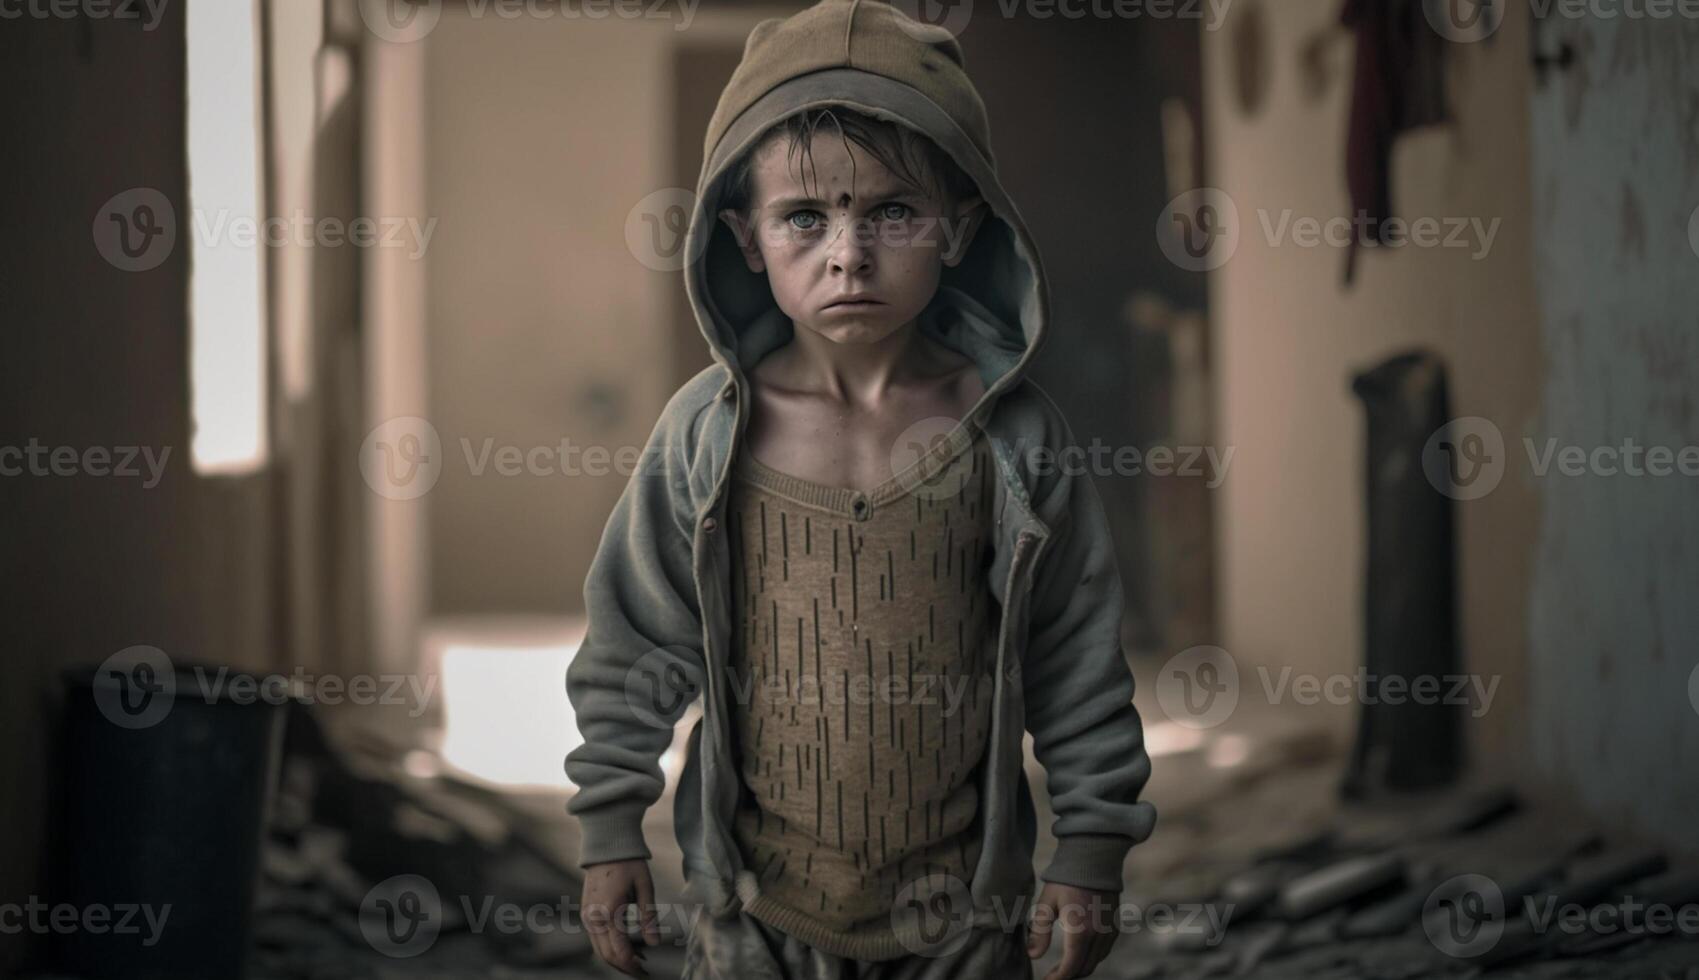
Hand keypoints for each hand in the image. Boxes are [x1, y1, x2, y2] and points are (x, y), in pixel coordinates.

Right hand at [582, 858, 660, 977]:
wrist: (606, 847)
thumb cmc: (629, 864)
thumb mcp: (645, 888)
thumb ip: (649, 917)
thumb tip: (655, 944)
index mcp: (609, 912)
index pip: (619, 950)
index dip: (632, 965)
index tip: (646, 971)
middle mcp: (593, 918)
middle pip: (606, 955)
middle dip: (624, 967)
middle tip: (644, 972)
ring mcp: (587, 916)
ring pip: (599, 950)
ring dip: (617, 959)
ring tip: (639, 961)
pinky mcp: (586, 913)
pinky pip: (597, 938)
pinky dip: (610, 947)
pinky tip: (629, 947)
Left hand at [1027, 881, 1119, 979]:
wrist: (1094, 858)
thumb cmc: (1066, 878)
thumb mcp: (1047, 903)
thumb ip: (1040, 931)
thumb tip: (1033, 955)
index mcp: (1080, 932)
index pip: (1069, 968)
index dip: (1056, 978)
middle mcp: (1099, 935)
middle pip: (1084, 969)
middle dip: (1068, 975)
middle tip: (1051, 975)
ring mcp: (1109, 931)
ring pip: (1096, 961)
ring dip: (1080, 967)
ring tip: (1063, 966)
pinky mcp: (1114, 925)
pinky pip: (1104, 951)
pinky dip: (1092, 957)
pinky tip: (1079, 952)